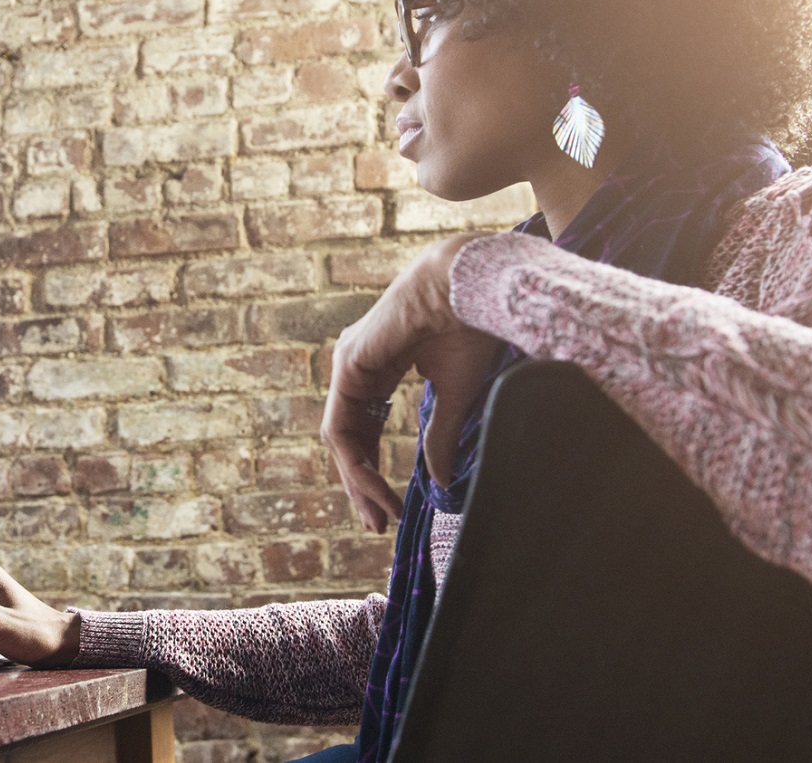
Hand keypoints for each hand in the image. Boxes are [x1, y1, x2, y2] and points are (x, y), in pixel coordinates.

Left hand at [321, 233, 501, 530]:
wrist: (469, 287)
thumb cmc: (469, 329)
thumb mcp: (454, 396)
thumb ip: (438, 438)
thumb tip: (438, 482)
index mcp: (378, 371)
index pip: (365, 431)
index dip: (374, 471)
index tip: (392, 508)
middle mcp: (357, 370)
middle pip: (349, 440)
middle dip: (361, 485)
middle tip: (376, 524)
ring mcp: (348, 367)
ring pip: (341, 438)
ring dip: (358, 480)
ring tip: (378, 514)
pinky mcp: (348, 366)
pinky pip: (341, 426)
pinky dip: (355, 461)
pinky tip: (374, 486)